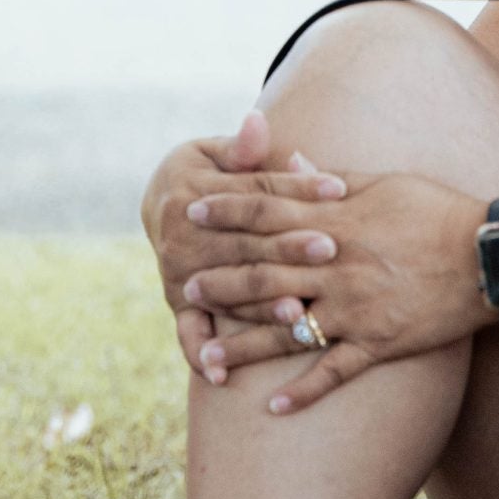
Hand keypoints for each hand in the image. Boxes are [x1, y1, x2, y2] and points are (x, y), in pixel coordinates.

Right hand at [143, 110, 347, 375]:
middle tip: (331, 248)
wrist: (160, 201)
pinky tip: (223, 376)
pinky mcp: (178, 302)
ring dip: (262, 306)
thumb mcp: (219, 153)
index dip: (297, 188)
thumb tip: (257, 121)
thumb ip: (244, 148)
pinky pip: (189, 333)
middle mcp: (180, 237)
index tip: (339, 188)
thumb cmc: (207, 173)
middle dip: (288, 248)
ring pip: (228, 292)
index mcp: (192, 193)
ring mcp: (177, 274)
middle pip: (244, 245)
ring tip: (302, 313)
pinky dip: (201, 355)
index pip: (256, 193)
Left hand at [180, 172, 494, 412]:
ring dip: (244, 346)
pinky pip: (333, 372)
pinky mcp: (379, 344)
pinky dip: (303, 392)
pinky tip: (273, 410)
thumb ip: (329, 178)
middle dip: (221, 282)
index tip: (190, 212)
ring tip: (207, 358)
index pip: (267, 212)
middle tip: (184, 289)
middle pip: (265, 273)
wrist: (491, 258)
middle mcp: (337, 266)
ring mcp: (356, 309)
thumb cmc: (438, 212)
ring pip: (287, 329)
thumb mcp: (382, 183)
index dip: (226, 212)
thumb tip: (290, 160)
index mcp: (336, 220)